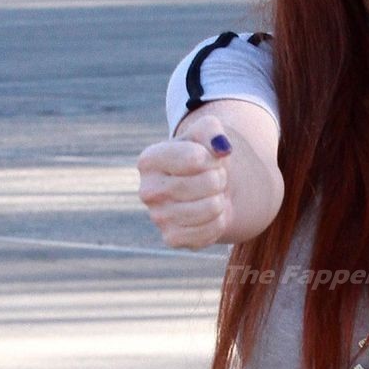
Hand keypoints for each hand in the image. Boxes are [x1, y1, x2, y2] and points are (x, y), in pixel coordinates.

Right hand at [137, 111, 235, 248]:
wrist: (205, 190)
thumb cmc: (202, 158)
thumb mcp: (206, 135)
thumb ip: (212, 130)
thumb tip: (221, 147)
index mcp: (149, 160)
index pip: (195, 158)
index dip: (212, 157)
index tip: (209, 158)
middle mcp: (147, 191)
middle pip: (207, 183)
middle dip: (220, 178)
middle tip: (214, 178)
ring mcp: (158, 217)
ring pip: (211, 208)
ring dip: (220, 200)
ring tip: (211, 194)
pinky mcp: (172, 238)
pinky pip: (210, 230)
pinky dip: (219, 221)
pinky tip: (209, 214)